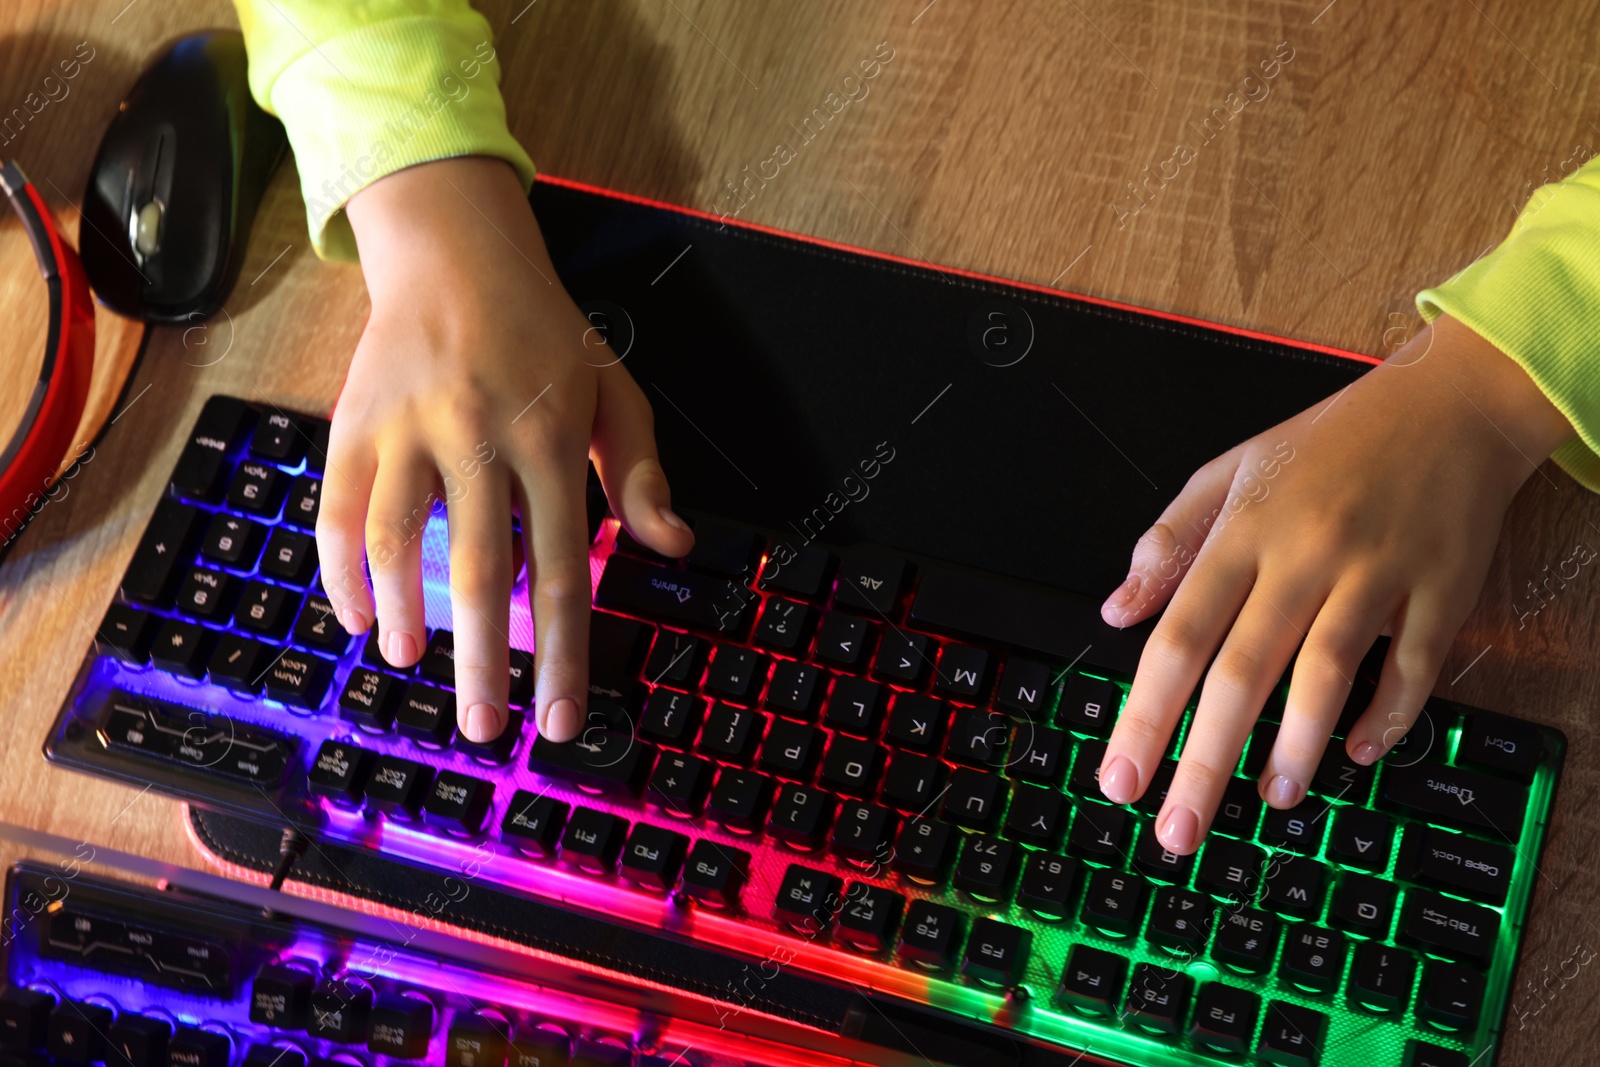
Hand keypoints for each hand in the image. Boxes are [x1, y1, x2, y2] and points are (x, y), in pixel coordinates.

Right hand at [319, 157, 693, 744]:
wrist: (454, 253)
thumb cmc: (545, 333)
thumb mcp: (615, 390)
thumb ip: (641, 473)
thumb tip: (670, 546)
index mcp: (551, 439)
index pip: (565, 568)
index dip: (563, 654)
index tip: (559, 720)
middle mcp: (479, 438)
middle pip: (484, 572)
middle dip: (486, 662)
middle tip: (483, 728)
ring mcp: (409, 430)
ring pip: (399, 541)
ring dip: (404, 615)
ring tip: (412, 665)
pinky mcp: (353, 423)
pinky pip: (338, 509)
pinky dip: (342, 570)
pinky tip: (357, 614)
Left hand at [1095, 314, 1573, 853]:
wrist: (1446, 407)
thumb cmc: (1329, 445)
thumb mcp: (1230, 471)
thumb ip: (1167, 542)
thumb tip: (1116, 610)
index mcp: (1244, 531)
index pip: (1179, 635)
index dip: (1145, 714)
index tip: (1121, 778)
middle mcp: (1303, 553)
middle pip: (1241, 669)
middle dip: (1202, 759)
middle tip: (1178, 829)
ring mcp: (1375, 571)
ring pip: (1326, 670)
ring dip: (1295, 746)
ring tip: (1271, 800)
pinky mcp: (1441, 587)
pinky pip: (1414, 665)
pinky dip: (1390, 715)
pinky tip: (1359, 753)